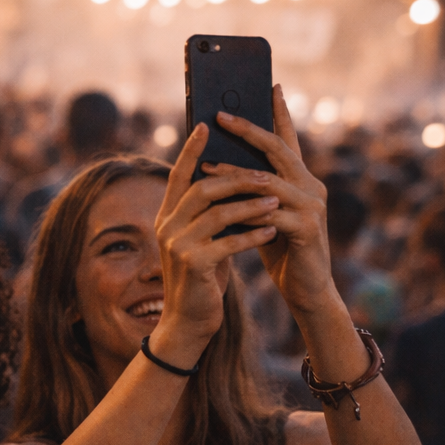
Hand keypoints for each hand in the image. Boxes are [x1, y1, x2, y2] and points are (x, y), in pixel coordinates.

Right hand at [151, 121, 281, 358]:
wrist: (188, 320)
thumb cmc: (202, 276)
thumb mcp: (201, 239)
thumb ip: (209, 213)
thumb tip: (236, 180)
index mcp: (167, 216)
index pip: (178, 174)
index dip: (192, 149)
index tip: (207, 124)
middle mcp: (167, 226)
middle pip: (202, 188)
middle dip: (237, 178)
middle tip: (267, 173)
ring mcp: (178, 246)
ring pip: (218, 213)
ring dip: (251, 205)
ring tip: (276, 200)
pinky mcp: (194, 265)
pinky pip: (229, 242)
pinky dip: (253, 234)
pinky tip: (272, 230)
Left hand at [206, 84, 336, 316]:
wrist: (305, 287)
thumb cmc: (278, 247)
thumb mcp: (258, 212)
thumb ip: (247, 189)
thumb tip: (212, 163)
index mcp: (300, 179)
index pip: (288, 139)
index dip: (280, 112)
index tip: (272, 84)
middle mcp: (311, 186)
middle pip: (278, 150)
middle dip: (249, 130)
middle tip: (222, 115)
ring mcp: (312, 206)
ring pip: (269, 182)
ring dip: (235, 175)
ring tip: (207, 167)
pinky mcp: (308, 229)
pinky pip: (271, 213)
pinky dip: (247, 210)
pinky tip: (227, 209)